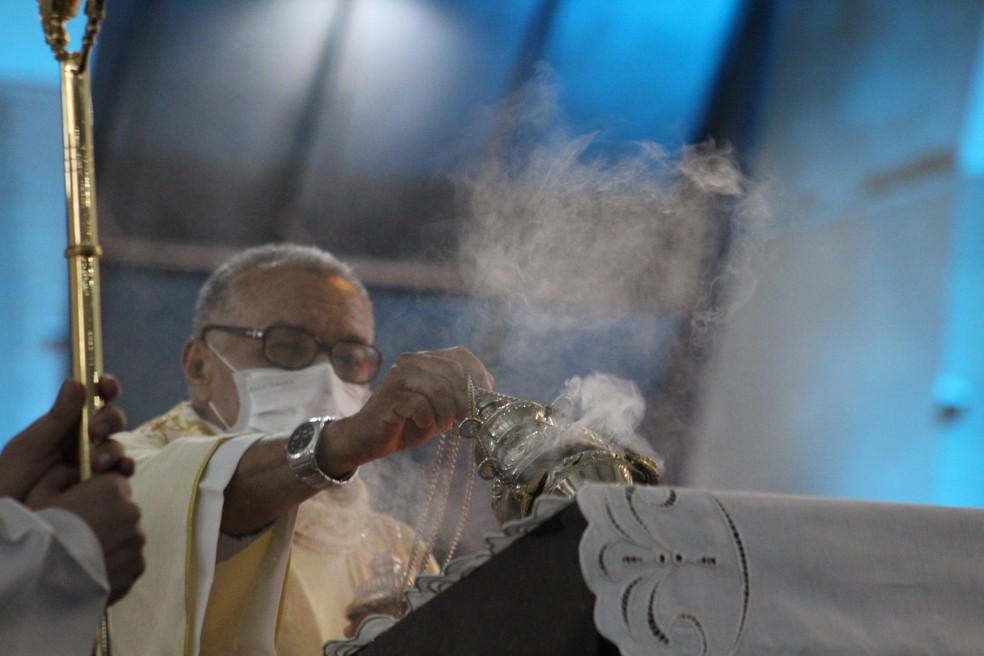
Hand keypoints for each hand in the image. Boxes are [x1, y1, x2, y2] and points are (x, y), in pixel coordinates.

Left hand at [0, 377, 126, 501]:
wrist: (10, 525)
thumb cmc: (8, 482)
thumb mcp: (29, 448)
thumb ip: (56, 419)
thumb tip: (76, 382)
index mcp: (64, 425)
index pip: (90, 400)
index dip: (104, 388)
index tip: (107, 386)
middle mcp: (82, 442)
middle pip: (111, 421)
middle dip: (108, 421)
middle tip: (93, 432)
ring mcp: (92, 465)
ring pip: (116, 446)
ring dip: (112, 449)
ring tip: (96, 463)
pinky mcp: (101, 487)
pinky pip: (120, 474)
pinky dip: (125, 468)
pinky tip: (122, 471)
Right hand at [48, 473, 144, 603]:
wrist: (42, 578)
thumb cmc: (39, 532)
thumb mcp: (42, 493)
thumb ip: (63, 475)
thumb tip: (75, 471)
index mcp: (113, 488)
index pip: (116, 484)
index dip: (98, 496)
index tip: (83, 509)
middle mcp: (132, 511)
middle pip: (123, 511)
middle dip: (108, 519)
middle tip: (80, 536)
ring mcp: (136, 541)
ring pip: (127, 537)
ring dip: (112, 543)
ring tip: (84, 557)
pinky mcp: (136, 567)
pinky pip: (129, 561)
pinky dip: (116, 565)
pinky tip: (93, 571)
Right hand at [317, 347, 493, 476]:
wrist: (369, 439)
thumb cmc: (408, 423)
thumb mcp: (440, 407)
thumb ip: (459, 394)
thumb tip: (489, 385)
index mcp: (425, 359)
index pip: (462, 355)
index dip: (478, 375)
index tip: (483, 400)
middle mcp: (411, 361)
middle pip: (453, 372)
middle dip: (464, 399)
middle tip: (462, 418)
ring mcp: (398, 377)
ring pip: (438, 388)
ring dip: (446, 412)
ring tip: (444, 425)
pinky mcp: (389, 396)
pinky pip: (419, 405)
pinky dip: (428, 419)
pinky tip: (424, 425)